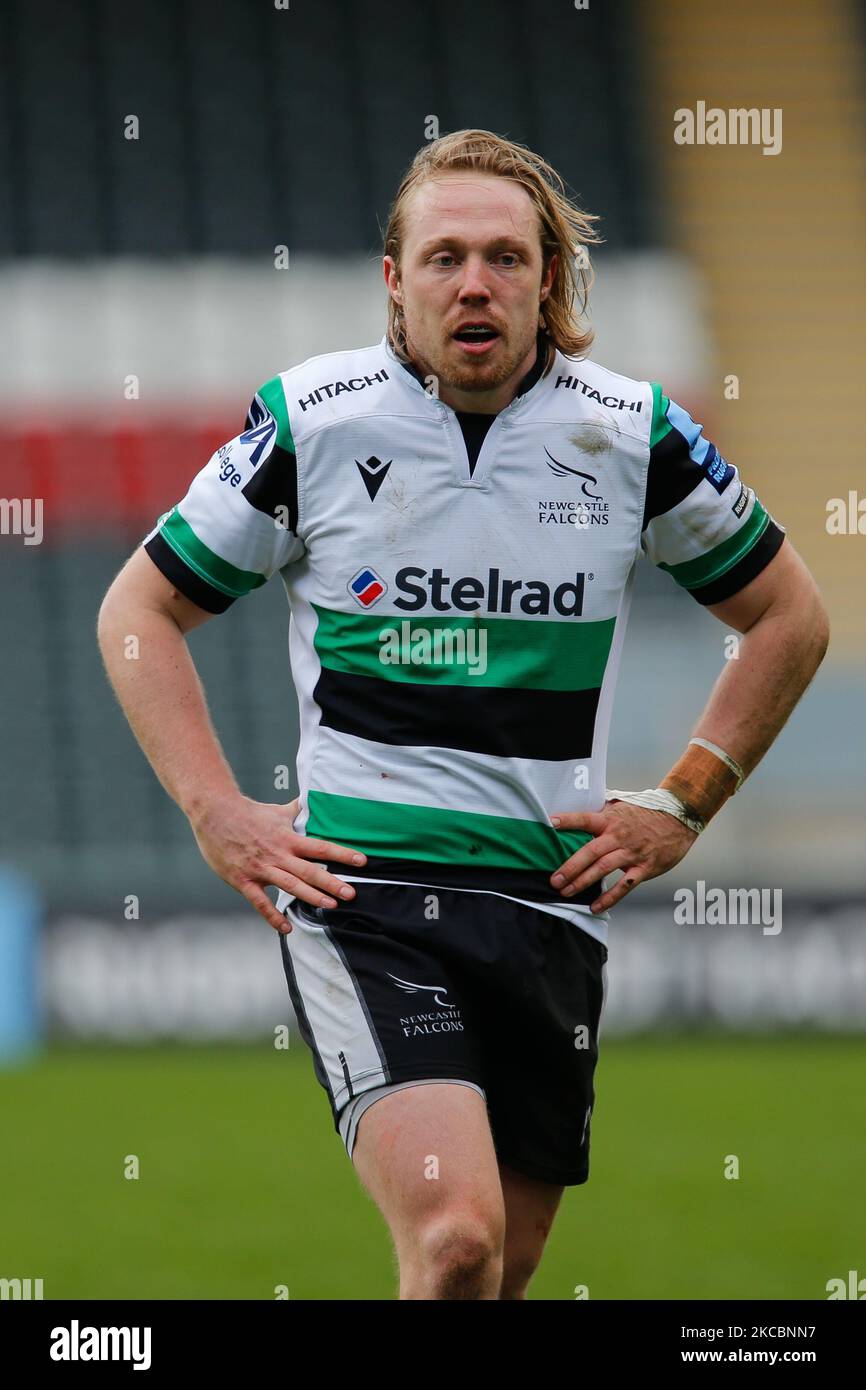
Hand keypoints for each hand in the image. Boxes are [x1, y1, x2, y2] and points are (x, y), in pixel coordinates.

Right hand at [189, 793, 366, 933]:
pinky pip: (260, 902)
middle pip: (309, 870)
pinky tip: (286, 928)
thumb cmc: (247, 812)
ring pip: (290, 885)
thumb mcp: (276, 811)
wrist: (214, 813)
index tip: (361, 861)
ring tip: (331, 906)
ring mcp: (260, 868)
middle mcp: (278, 854)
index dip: (341, 854)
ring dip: (311, 896)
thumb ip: (296, 810)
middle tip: (351, 894)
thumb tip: (312, 800)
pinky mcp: (243, 880)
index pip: (320, 847)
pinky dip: (272, 916)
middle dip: (332, 882)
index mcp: (287, 838)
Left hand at [549, 799, 697, 912]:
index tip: (551, 823)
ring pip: (603, 869)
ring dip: (583, 882)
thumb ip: (602, 812)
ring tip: (566, 892)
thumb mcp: (622, 807)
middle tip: (554, 880)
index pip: (586, 819)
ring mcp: (631, 853)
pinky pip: (624, 886)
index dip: (569, 820)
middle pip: (590, 851)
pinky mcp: (644, 868)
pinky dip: (609, 898)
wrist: (678, 818)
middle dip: (570, 867)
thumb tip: (580, 811)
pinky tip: (595, 907)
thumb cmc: (646, 813)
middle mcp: (618, 836)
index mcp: (611, 819)